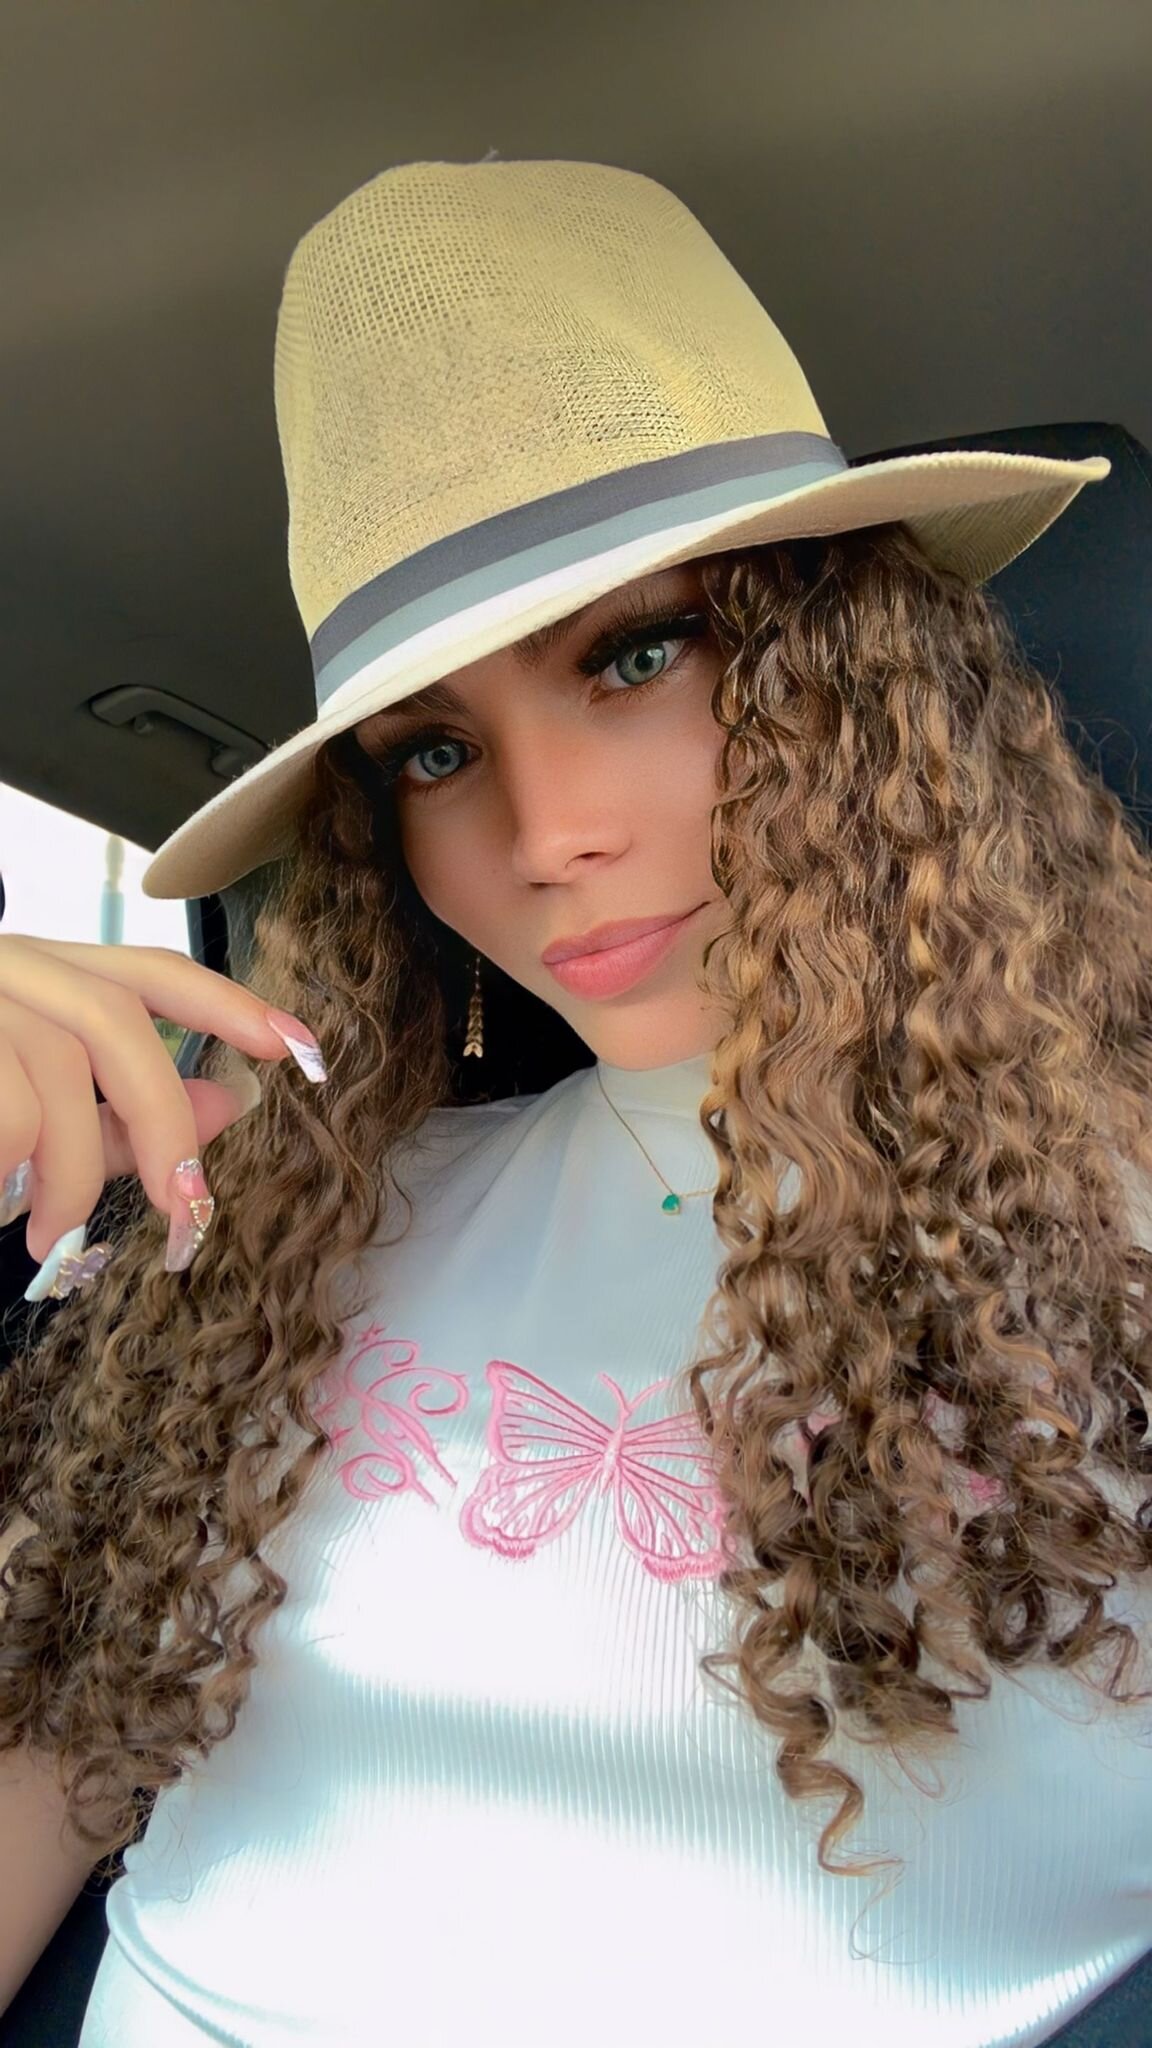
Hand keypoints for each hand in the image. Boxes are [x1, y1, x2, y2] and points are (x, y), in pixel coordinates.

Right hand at [0, 934, 325, 1292]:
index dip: (229, 1001)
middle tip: (188, 1215)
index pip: (147, 968)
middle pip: (116, 1021)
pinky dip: (17, 1170)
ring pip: (58, 1071)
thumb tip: (234, 1106)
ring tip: (55, 1240)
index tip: (303, 1048)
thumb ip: (125, 1109)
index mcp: (35, 972)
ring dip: (76, 1174)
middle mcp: (1, 965)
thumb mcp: (37, 1111)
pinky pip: (10, 1111)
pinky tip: (2, 1200)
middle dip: (164, 1121)